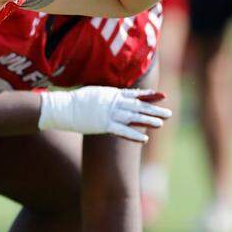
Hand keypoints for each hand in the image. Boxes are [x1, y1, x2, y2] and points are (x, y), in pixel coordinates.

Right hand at [39, 87, 171, 141]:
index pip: (135, 94)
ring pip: (134, 117)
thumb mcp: (93, 92)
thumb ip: (106, 95)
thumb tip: (113, 96)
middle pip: (139, 106)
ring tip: (162, 124)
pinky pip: (122, 131)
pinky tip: (145, 139)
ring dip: (149, 121)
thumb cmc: (74, 101)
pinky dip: (134, 135)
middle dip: (155, 110)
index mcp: (111, 94)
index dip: (150, 95)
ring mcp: (109, 114)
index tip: (162, 95)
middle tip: (169, 113)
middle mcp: (113, 102)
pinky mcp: (103, 125)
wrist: (62, 107)